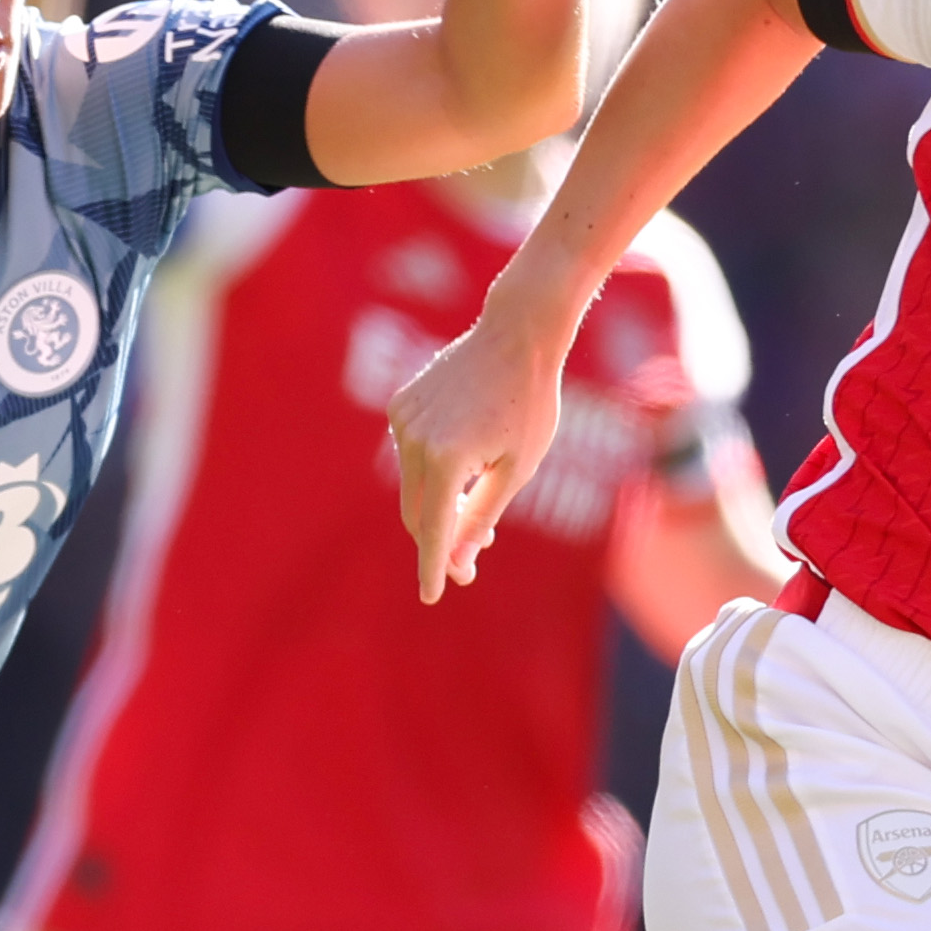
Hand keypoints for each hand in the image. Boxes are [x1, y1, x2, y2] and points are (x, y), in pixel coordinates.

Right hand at [389, 297, 572, 599]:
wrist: (516, 334)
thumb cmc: (530, 403)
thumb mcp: (516, 469)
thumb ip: (481, 517)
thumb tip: (457, 561)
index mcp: (447, 458)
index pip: (433, 530)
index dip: (432, 567)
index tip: (431, 596)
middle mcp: (415, 439)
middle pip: (417, 512)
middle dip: (440, 538)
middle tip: (472, 558)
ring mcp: (403, 420)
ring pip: (413, 484)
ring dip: (439, 501)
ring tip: (479, 496)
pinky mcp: (400, 405)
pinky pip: (411, 453)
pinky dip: (432, 468)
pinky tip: (466, 450)